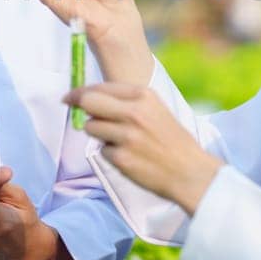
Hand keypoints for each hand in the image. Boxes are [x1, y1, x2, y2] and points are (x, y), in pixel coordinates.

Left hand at [63, 82, 221, 215]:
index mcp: (144, 96)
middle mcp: (134, 112)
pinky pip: (102, 151)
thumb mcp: (156, 110)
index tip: (70, 96)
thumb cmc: (172, 141)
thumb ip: (127, 102)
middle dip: (77, 104)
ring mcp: (126, 135)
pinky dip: (111, 154)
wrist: (190, 172)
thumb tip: (91, 99)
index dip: (81, 91)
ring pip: (91, 127)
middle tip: (70, 106)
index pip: (101, 87)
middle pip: (88, 101)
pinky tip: (130, 157)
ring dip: (99, 134)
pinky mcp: (121, 157)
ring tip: (122, 141)